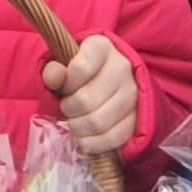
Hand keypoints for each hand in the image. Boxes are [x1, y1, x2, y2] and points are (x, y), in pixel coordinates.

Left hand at [43, 35, 137, 154]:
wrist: (113, 79)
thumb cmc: (82, 71)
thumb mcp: (64, 63)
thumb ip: (54, 69)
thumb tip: (54, 77)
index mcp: (102, 47)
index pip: (80, 68)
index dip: (66, 83)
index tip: (64, 86)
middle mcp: (122, 68)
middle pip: (86, 100)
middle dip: (69, 109)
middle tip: (66, 108)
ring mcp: (133, 94)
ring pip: (98, 122)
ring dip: (78, 128)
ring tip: (74, 122)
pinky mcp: (137, 118)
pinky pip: (112, 138)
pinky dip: (92, 143)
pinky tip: (84, 137)